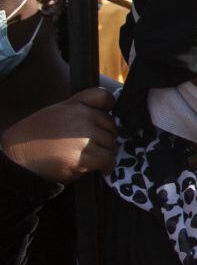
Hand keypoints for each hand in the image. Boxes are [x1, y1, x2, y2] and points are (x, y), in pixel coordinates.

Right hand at [1, 88, 117, 183]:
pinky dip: (107, 165)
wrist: (18, 155)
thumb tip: (103, 120)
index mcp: (74, 104)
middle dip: (107, 137)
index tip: (105, 119)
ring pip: (111, 143)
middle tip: (99, 146)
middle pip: (111, 125)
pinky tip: (102, 168)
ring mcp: (83, 136)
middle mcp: (81, 117)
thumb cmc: (36, 137)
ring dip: (107, 152)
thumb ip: (79, 111)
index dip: (109, 108)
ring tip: (96, 158)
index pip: (103, 96)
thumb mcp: (56, 113)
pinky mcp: (83, 155)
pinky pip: (107, 159)